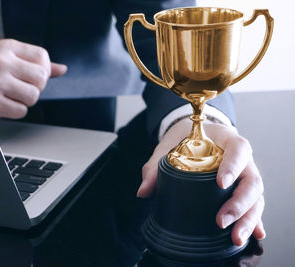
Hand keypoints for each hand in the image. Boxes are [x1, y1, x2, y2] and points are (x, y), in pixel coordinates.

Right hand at [0, 39, 66, 118]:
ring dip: (26, 100)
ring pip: (34, 96)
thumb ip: (34, 63)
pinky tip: (4, 103)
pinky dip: (16, 111)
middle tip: (22, 87)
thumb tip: (62, 69)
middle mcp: (0, 62)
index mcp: (5, 47)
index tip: (34, 75)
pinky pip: (22, 111)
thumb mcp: (7, 60)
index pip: (42, 56)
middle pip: (41, 77)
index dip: (44, 69)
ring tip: (12, 95)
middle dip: (37, 86)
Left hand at [139, 119, 265, 245]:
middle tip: (221, 221)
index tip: (220, 183)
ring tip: (235, 237)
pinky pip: (254, 206)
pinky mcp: (242, 191)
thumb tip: (143, 192)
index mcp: (227, 140)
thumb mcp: (168, 147)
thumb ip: (155, 167)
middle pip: (252, 180)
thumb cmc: (183, 139)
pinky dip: (254, 221)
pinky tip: (255, 235)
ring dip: (248, 219)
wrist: (192, 135)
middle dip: (239, 204)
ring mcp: (245, 175)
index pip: (238, 150)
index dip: (233, 166)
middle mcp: (243, 159)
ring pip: (256, 197)